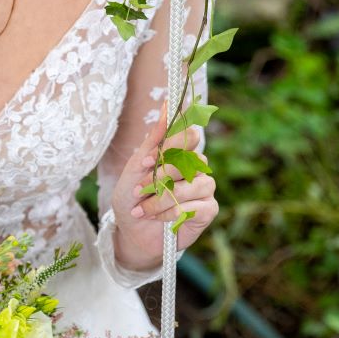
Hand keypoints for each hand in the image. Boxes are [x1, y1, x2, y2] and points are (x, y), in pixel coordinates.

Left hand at [110, 104, 218, 270]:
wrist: (130, 234)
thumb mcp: (135, 168)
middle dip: (162, 174)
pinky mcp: (208, 210)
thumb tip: (166, 104)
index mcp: (179, 153)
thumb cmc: (132, 199)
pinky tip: (160, 218)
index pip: (189, 134)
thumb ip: (154, 140)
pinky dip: (174, 212)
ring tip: (144, 209)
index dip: (170, 146)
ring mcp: (203, 188)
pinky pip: (198, 205)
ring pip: (194, 183)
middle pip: (193, 156)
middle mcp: (195, 167)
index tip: (145, 162)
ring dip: (163, 198)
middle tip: (140, 189)